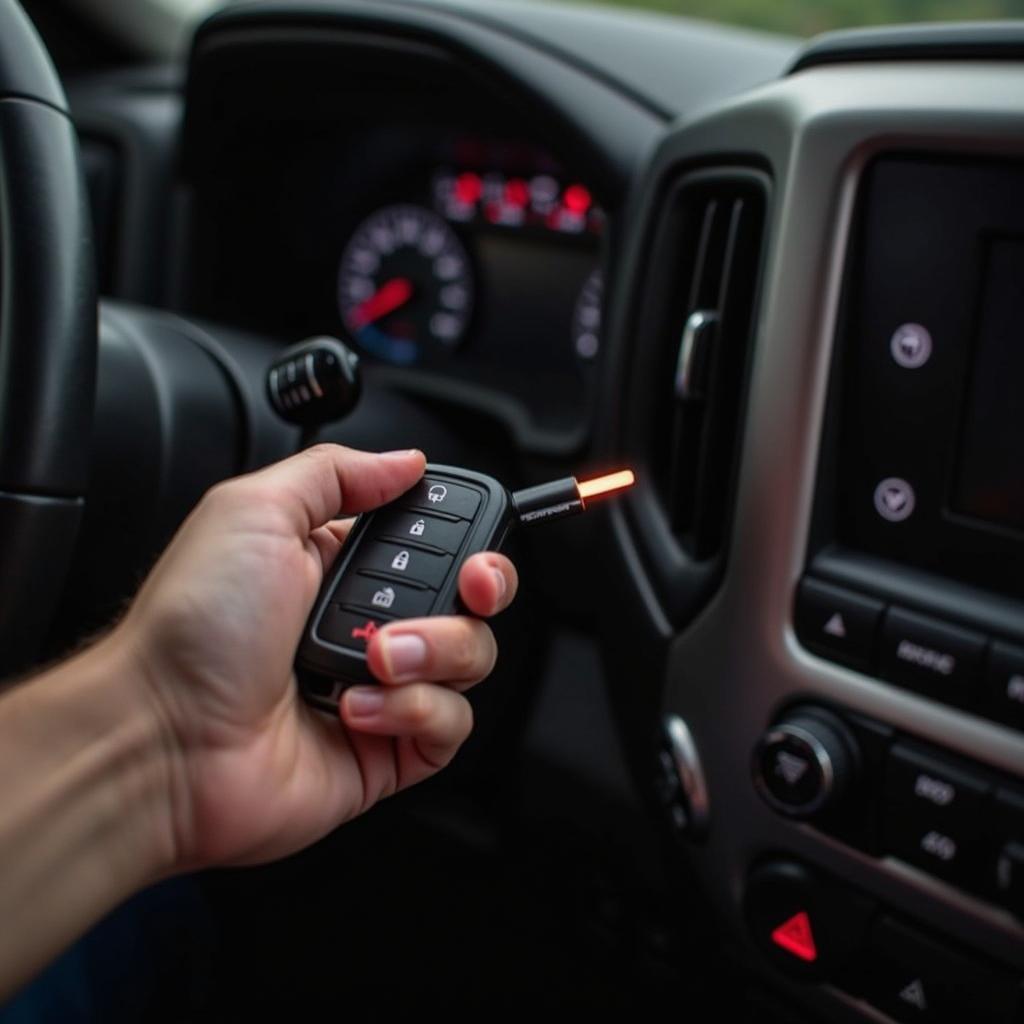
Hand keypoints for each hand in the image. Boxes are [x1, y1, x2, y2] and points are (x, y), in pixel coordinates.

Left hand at [115, 445, 517, 871]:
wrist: (159, 738)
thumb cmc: (190, 626)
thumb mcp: (254, 511)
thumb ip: (337, 474)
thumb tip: (405, 460)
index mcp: (339, 566)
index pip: (435, 544)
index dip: (469, 539)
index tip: (474, 542)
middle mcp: (366, 625)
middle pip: (470, 601)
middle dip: (480, 590)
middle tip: (469, 588)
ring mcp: (380, 689)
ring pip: (470, 660)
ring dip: (434, 652)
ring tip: (374, 657)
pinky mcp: (386, 749)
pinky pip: (448, 725)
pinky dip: (414, 711)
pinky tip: (358, 707)